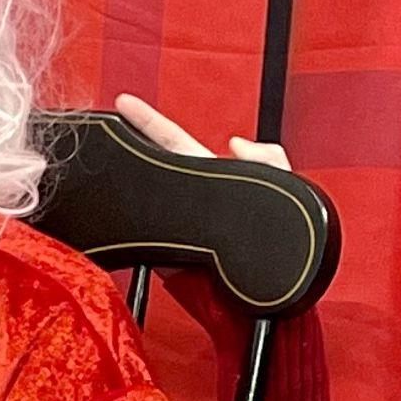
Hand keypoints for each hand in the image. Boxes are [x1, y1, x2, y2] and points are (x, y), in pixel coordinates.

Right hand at [114, 91, 291, 364]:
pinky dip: (143, 230)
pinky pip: (153, 241)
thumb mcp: (287, 188)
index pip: (175, 142)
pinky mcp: (173, 259)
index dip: (150, 122)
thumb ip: (270, 158)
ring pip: (151, 202)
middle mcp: (191, 202)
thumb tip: (235, 144)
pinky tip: (135, 214)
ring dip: (136, 183)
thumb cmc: (286, 247)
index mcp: (212, 178)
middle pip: (156, 166)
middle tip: (112, 118)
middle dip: (133, 141)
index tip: (125, 103)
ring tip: (118, 155)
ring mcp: (179, 229)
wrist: (277, 298)